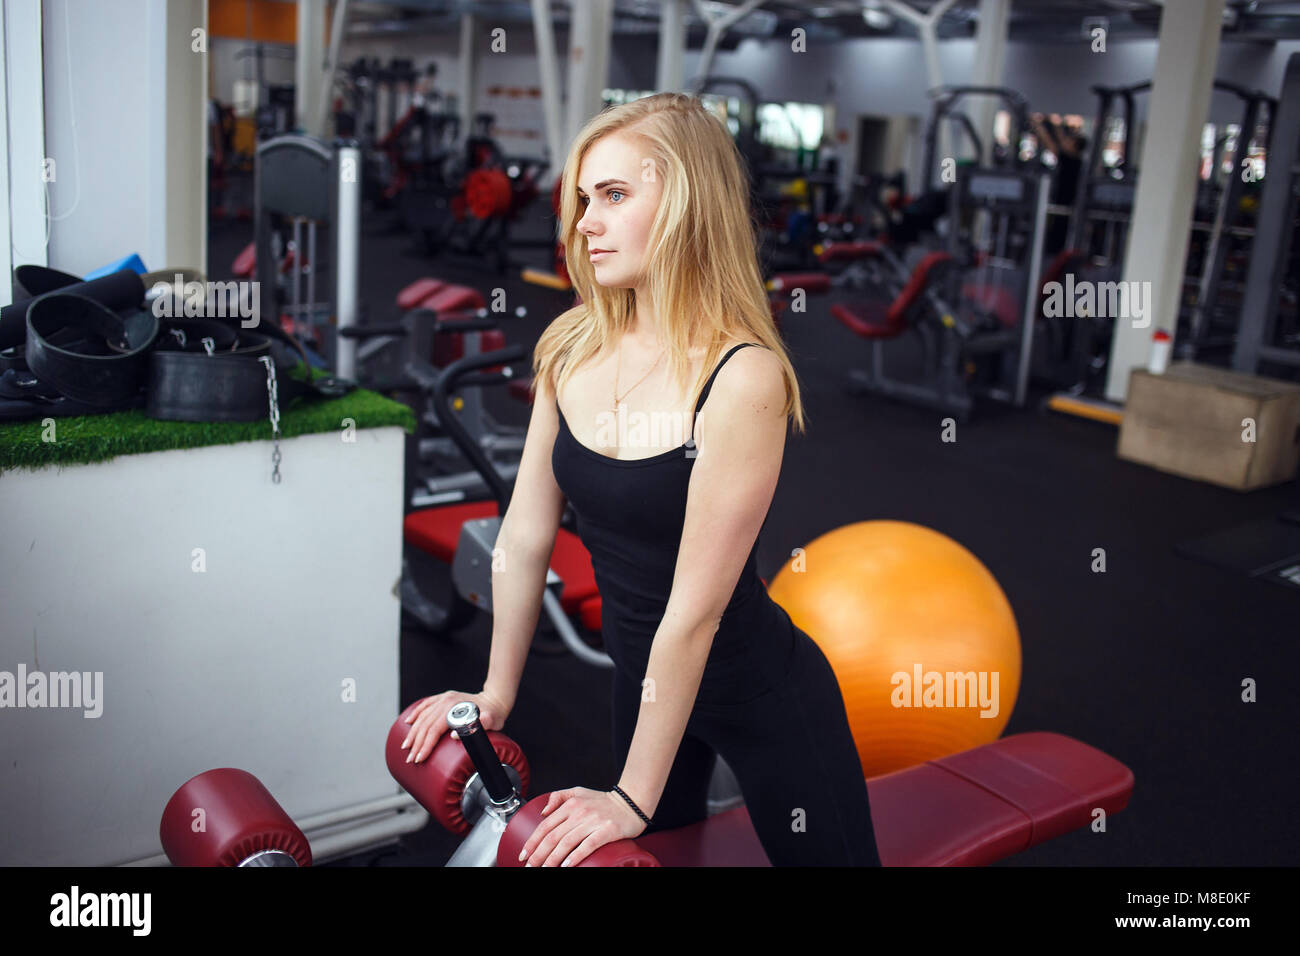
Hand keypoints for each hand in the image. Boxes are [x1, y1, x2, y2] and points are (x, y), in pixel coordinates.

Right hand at [400, 688, 509, 763]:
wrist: (495, 699)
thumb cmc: (494, 713)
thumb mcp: (490, 721)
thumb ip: (475, 727)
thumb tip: (453, 735)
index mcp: (454, 708)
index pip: (434, 730)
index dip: (425, 745)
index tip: (419, 758)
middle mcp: (446, 702)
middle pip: (425, 725)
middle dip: (416, 743)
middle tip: (410, 759)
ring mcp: (444, 699)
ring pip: (423, 716)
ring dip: (413, 732)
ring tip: (406, 746)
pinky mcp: (444, 698)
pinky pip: (426, 705)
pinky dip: (416, 713)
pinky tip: (408, 722)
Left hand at [517, 787, 648, 866]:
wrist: (632, 802)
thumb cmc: (604, 800)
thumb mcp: (578, 791)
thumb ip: (558, 797)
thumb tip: (543, 812)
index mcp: (570, 805)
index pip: (545, 825)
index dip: (532, 841)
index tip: (524, 854)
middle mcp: (579, 813)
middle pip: (553, 837)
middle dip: (538, 855)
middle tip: (530, 867)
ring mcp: (593, 822)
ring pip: (566, 843)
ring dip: (552, 859)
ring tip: (544, 869)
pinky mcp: (606, 831)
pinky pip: (587, 846)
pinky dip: (575, 857)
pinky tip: (565, 866)